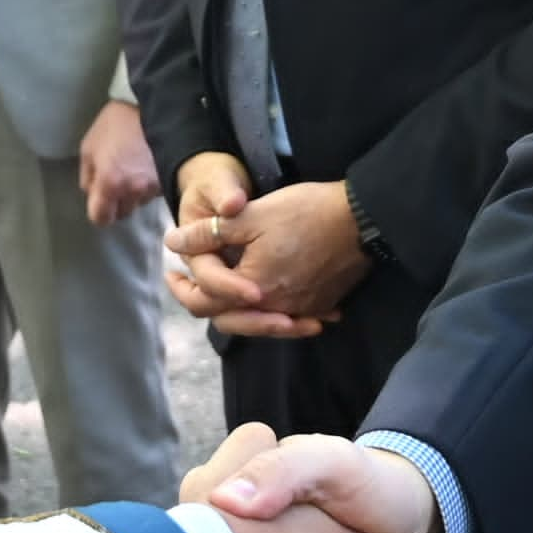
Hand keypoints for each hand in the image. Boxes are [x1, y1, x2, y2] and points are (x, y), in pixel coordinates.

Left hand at [78, 101, 160, 224]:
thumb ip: (87, 174)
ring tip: (135, 168)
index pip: (101, 218)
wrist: (156, 107)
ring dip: (135, 192)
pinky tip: (148, 166)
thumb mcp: (90, 145)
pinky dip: (150, 184)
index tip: (102, 202)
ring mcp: (155, 187)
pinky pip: (155, 192)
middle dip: (118, 201)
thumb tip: (92, 192)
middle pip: (123, 212)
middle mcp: (134, 191)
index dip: (100, 212)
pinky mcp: (170, 180)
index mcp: (111, 184)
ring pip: (140, 202)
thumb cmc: (118, 124)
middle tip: (118, 180)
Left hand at [165, 177, 369, 339]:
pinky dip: (270, 308)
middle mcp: (275, 307)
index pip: (204, 301)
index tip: (170, 273)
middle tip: (187, 284)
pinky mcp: (320, 304)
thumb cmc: (305, 212)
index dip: (182, 288)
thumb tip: (172, 243)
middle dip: (205, 302)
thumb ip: (208, 233)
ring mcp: (301, 310)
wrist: (362, 218)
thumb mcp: (250, 215)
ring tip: (222, 288)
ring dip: (236, 308)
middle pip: (229, 320)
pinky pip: (288, 315)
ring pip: (257, 320)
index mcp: (252, 288)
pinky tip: (264, 291)